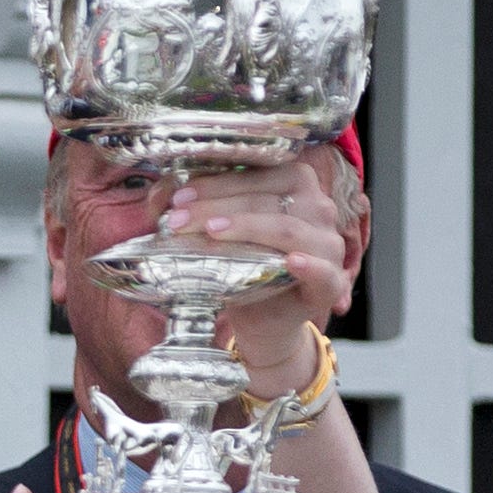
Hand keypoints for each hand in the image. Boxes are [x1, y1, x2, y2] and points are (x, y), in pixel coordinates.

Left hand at [151, 164, 350, 392]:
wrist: (264, 318)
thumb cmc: (246, 266)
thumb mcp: (222, 232)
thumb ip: (202, 208)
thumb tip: (161, 194)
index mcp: (296, 183)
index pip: (258, 174)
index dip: (216, 184)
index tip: (178, 198)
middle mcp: (319, 207)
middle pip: (266, 200)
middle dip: (217, 207)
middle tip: (178, 220)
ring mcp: (328, 244)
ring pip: (287, 228)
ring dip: (246, 228)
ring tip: (211, 232)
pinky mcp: (331, 281)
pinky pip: (324, 270)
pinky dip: (308, 264)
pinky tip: (290, 262)